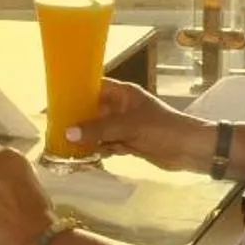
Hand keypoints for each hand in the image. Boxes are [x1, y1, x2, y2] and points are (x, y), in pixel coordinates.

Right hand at [69, 81, 211, 170]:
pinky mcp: (129, 143)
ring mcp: (125, 126)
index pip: (94, 87)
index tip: (56, 101)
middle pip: (93, 111)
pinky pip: (107, 144)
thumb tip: (67, 132)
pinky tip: (84, 157)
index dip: (76, 92)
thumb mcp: (128, 126)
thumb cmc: (162, 129)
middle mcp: (121, 108)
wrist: (190, 150)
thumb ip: (98, 129)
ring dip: (86, 138)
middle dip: (77, 120)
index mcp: (123, 94)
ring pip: (99, 130)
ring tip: (64, 146)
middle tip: (55, 128)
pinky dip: (98, 150)